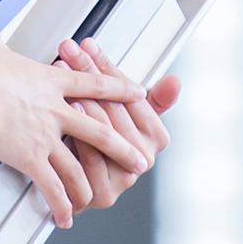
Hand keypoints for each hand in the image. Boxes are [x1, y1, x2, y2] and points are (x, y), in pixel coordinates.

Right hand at [0, 0, 151, 229]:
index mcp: (49, 82)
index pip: (91, 84)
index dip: (115, 88)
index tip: (136, 92)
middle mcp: (55, 111)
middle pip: (98, 129)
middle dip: (120, 145)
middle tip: (140, 158)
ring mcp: (46, 137)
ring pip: (80, 163)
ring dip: (93, 182)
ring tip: (104, 197)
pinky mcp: (30, 159)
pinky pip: (51, 186)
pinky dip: (59, 204)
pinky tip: (66, 217)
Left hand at [55, 37, 179, 214]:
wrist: (70, 176)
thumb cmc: (98, 141)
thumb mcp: (127, 115)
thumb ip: (153, 98)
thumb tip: (176, 81)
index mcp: (156, 138)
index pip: (135, 96)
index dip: (109, 69)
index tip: (90, 47)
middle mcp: (143, 160)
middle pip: (117, 110)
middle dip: (91, 76)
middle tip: (73, 53)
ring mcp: (123, 180)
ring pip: (105, 134)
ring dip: (83, 100)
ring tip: (66, 76)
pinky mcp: (100, 195)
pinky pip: (89, 160)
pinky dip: (78, 133)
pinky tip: (68, 112)